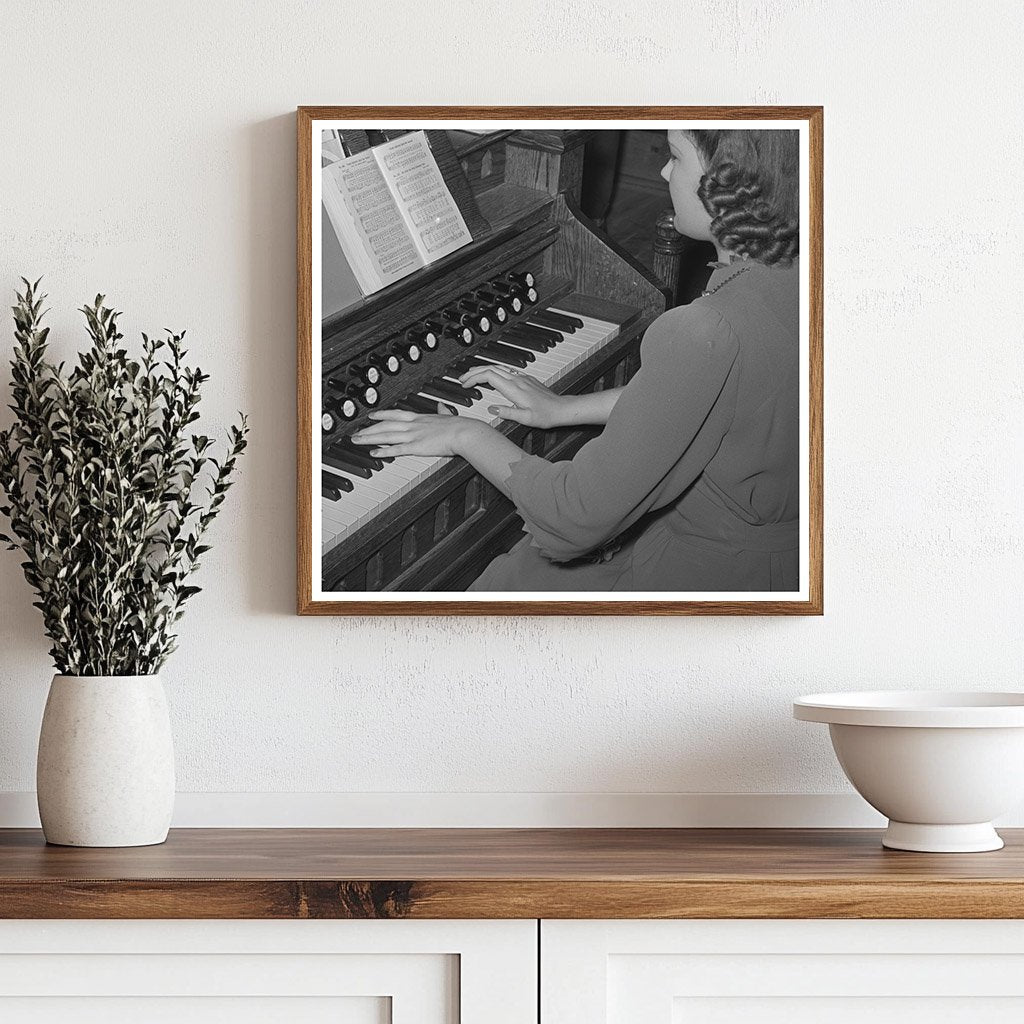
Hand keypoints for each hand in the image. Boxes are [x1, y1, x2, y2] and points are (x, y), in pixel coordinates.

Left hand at [350, 409, 490, 458]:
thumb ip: (443, 411)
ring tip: (357, 441)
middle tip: (356, 432)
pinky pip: (396, 449)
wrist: (464, 432)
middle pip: (386, 426)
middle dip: (369, 429)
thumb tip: (442, 407)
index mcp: (420, 418)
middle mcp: (413, 425)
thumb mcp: (448, 415)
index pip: (396, 414)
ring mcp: (413, 436)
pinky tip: (373, 453)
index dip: (382, 414)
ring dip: (369, 438)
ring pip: (386, 436)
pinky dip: (383, 451)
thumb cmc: (459, 426)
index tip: (371, 415)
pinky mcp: (416, 447)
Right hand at [457, 366, 567, 427]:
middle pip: (491, 368)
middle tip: (462, 378)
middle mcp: (517, 380)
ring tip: (472, 375)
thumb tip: (491, 408)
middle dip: (474, 371)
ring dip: (483, 369)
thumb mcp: (525, 418)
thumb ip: (507, 413)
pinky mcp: (526, 379)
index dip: (474, 378)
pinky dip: (494, 371)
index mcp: (514, 389)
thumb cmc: (546, 415)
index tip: (465, 384)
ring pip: (498, 368)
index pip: (489, 376)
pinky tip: (491, 376)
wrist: (561, 409)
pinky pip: (506, 370)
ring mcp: (522, 378)